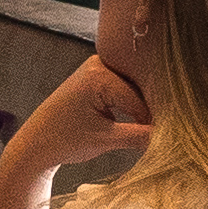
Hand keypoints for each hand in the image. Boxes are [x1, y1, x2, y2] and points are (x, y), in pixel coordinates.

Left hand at [4, 57, 156, 176]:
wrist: (35, 144)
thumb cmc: (64, 141)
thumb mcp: (106, 140)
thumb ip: (140, 136)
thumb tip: (172, 138)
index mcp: (99, 76)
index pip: (140, 99)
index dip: (155, 122)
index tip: (170, 139)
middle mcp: (99, 64)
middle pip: (140, 90)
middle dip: (152, 112)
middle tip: (170, 134)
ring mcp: (97, 68)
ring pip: (135, 90)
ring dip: (145, 109)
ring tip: (159, 130)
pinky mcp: (97, 77)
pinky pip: (125, 89)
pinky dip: (134, 106)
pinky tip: (144, 122)